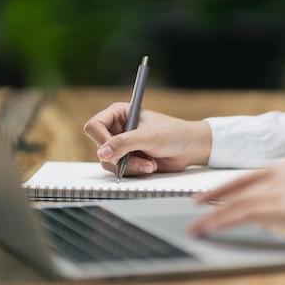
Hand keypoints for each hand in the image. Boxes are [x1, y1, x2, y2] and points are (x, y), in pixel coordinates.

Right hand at [84, 102, 211, 174]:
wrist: (190, 148)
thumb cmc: (173, 133)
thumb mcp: (148, 136)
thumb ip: (124, 143)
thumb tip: (103, 153)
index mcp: (118, 114)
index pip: (95, 126)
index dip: (101, 140)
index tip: (112, 151)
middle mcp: (117, 129)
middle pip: (101, 148)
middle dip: (121, 157)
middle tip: (138, 158)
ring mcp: (122, 146)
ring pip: (110, 162)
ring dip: (131, 166)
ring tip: (150, 163)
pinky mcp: (129, 160)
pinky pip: (121, 170)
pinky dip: (136, 171)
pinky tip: (151, 165)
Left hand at [189, 163, 284, 268]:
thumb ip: (279, 199)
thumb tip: (251, 209)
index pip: (248, 176)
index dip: (224, 187)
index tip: (205, 197)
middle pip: (240, 186)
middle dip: (213, 199)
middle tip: (193, 209)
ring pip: (240, 201)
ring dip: (214, 216)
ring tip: (196, 227)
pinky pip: (247, 213)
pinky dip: (225, 222)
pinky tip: (212, 229)